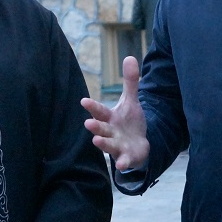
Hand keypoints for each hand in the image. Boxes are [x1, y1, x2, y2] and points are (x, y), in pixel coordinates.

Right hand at [81, 56, 149, 170]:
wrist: (137, 145)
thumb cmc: (128, 123)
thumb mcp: (131, 101)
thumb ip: (130, 82)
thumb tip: (131, 56)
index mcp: (110, 118)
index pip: (99, 111)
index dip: (92, 107)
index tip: (84, 101)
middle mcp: (110, 132)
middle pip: (101, 128)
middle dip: (95, 126)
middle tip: (87, 123)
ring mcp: (117, 146)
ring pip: (108, 145)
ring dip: (102, 144)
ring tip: (96, 141)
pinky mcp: (126, 157)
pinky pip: (123, 160)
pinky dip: (122, 162)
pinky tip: (121, 165)